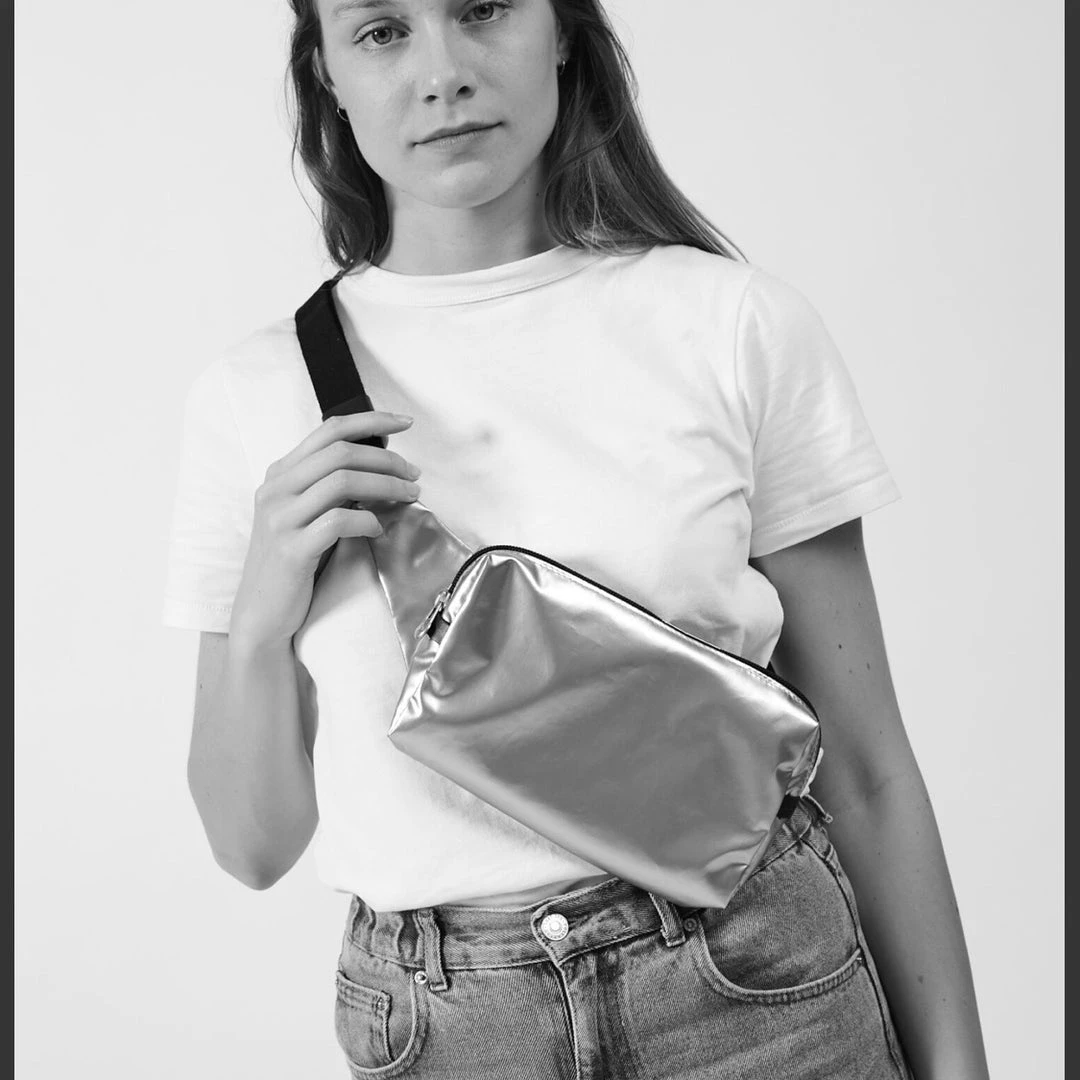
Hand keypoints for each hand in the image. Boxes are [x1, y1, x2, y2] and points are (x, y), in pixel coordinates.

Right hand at [229, 411, 420, 647]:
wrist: (262, 613)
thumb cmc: (294, 562)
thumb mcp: (307, 515)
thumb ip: (330, 487)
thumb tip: (379, 464)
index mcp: (280, 474)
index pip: (329, 431)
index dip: (370, 421)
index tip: (405, 423)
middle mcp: (276, 489)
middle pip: (341, 453)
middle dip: (386, 459)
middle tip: (414, 475)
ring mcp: (281, 518)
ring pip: (343, 481)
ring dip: (386, 486)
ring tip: (409, 496)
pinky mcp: (292, 549)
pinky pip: (339, 521)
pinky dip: (367, 520)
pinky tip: (379, 528)